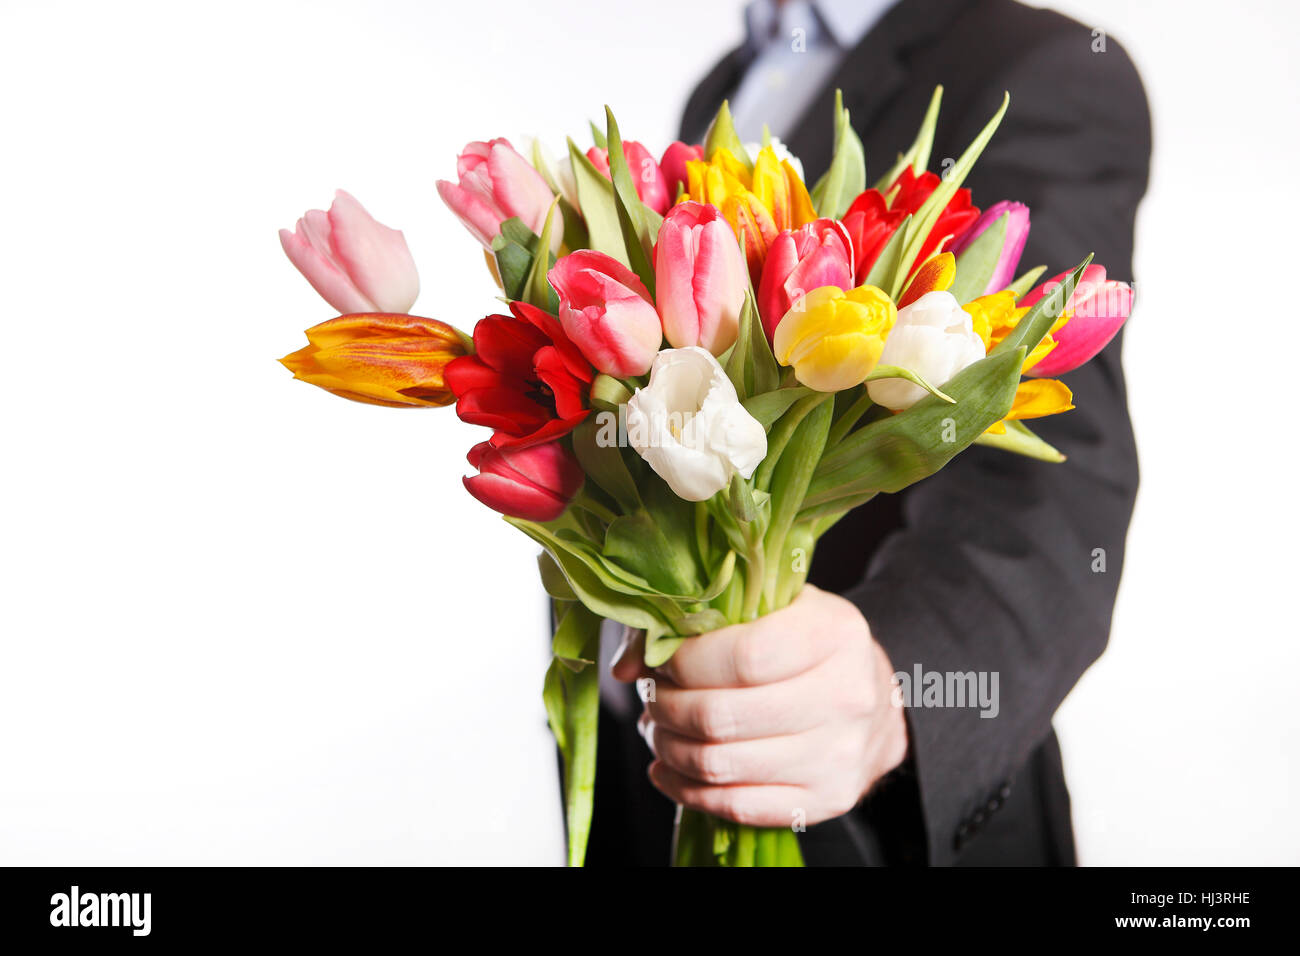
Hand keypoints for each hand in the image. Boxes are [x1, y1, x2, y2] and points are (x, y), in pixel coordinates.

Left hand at [611, 584, 907, 827]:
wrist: (872, 700)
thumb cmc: (805, 642)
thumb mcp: (765, 606)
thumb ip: (691, 618)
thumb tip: (626, 667)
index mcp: (834, 633)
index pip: (743, 656)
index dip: (686, 661)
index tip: (665, 659)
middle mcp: (846, 695)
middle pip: (721, 716)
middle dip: (666, 706)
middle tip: (654, 695)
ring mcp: (838, 755)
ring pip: (719, 764)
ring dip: (669, 747)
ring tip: (660, 727)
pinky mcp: (826, 799)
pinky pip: (736, 806)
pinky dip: (687, 790)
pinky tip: (670, 768)